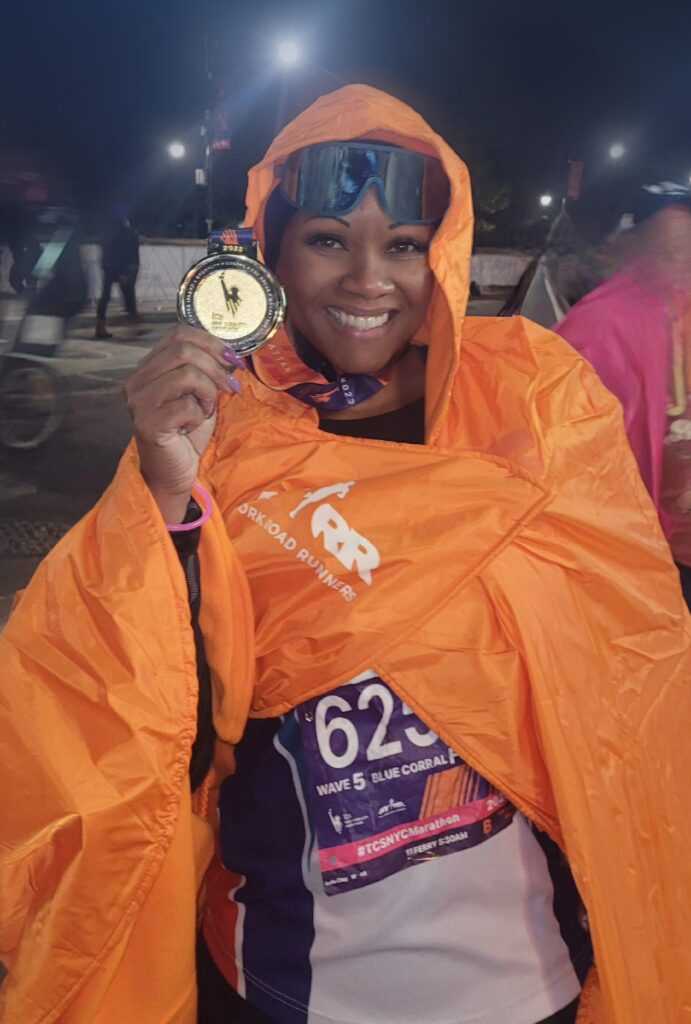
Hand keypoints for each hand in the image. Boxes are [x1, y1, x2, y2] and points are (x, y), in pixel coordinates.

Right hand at [125, 324, 242, 522]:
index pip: (178, 334)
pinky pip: (186, 406)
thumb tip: (232, 354)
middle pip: (183, 350)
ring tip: (206, 410)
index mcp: (148, 367)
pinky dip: (198, 414)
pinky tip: (192, 426)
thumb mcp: (201, 394)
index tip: (232, 359)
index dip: (210, 341)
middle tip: (229, 388)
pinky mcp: (147, 423)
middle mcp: (137, 380)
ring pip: (186, 374)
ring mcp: (139, 401)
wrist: (174, 473)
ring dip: (208, 392)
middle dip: (215, 367)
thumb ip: (208, 371)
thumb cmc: (187, 434)